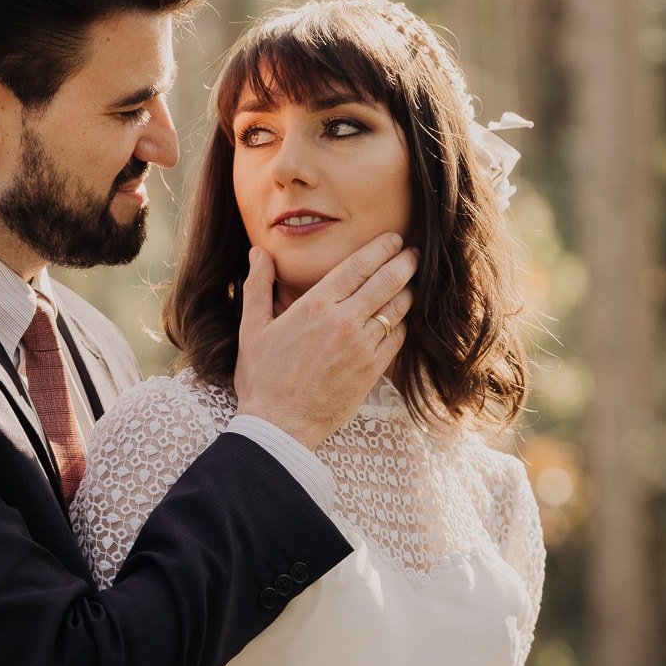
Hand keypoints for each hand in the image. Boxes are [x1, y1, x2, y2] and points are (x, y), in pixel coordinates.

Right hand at [233, 238, 415, 447]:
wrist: (280, 426)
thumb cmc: (263, 378)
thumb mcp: (252, 329)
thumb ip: (258, 287)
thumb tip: (258, 253)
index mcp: (316, 306)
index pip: (359, 265)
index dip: (382, 248)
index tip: (393, 239)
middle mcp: (344, 321)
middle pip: (388, 281)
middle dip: (405, 262)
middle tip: (414, 254)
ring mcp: (362, 346)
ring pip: (398, 308)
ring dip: (408, 291)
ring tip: (411, 283)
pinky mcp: (372, 370)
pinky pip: (398, 338)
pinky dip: (402, 324)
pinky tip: (400, 320)